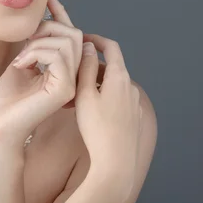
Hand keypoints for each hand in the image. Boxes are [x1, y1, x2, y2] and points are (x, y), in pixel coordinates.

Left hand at [0, 0, 82, 148]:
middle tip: (25, 42)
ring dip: (37, 43)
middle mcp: (73, 75)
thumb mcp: (22, 59)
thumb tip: (43, 16)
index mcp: (64, 68)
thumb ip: (37, 42)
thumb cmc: (5, 97)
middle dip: (47, 28)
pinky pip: (59, 54)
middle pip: (73, 33)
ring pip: (67, 40)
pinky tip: (21, 65)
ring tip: (21, 59)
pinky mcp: (65, 88)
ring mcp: (72, 83)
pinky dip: (35, 53)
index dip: (60, 12)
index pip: (69, 34)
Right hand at [74, 33, 142, 186]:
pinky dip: (102, 99)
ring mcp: (134, 104)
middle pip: (110, 68)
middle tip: (69, 75)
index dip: (96, 39)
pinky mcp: (133, 119)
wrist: (116, 162)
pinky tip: (88, 112)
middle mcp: (130, 87)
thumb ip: (85, 67)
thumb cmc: (97, 128)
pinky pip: (117, 101)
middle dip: (90, 67)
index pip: (111, 47)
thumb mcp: (84, 94)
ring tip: (73, 98)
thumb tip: (87, 47)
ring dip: (94, 85)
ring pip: (111, 86)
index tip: (82, 39)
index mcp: (119, 77)